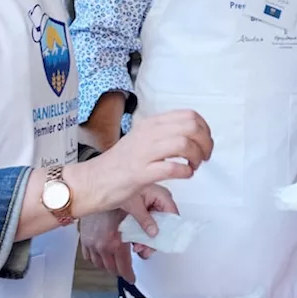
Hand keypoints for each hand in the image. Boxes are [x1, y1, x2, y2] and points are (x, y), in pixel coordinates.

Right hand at [77, 110, 211, 213]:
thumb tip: (192, 136)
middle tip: (205, 156)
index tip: (206, 142)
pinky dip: (185, 171)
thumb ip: (165, 135)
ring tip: (194, 166)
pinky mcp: (139, 173)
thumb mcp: (142, 140)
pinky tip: (185, 175)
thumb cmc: (119, 164)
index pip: (188, 115)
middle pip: (190, 127)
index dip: (204, 129)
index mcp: (150, 124)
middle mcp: (147, 134)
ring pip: (183, 144)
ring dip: (197, 157)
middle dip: (205, 143)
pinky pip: (171, 168)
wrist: (91, 182)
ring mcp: (143, 153)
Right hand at [79, 184, 178, 280]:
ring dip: (108, 265)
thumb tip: (156, 233)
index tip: (132, 278)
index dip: (129, 275)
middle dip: (120, 271)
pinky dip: (96, 258)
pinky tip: (102, 255)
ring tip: (117, 264)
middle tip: (127, 271)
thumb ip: (149, 221)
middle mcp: (101, 244)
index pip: (124, 267)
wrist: (92, 187)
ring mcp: (90, 242)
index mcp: (115, 241)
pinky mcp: (84, 237)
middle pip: (111, 268)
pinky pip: (88, 255)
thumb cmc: (114, 194)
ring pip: (99, 263)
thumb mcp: (138, 204)